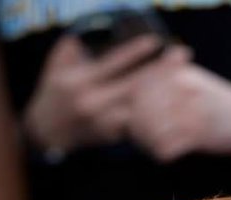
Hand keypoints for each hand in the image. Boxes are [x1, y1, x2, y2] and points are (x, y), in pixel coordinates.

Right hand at [22, 35, 189, 157]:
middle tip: (183, 55)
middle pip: (135, 86)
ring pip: (140, 109)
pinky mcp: (111, 138)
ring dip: (164, 95)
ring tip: (185, 79)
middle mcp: (94, 103)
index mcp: (81, 81)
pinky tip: (175, 105)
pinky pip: (137, 125)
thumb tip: (93, 30)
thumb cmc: (52, 93)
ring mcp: (104, 123)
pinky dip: (155, 115)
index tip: (156, 41)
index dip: (136, 52)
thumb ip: (74, 47)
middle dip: (161, 70)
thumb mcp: (57, 65)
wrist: (45, 133)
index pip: (114, 64)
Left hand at [126, 58, 230, 161]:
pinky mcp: (199, 135)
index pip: (137, 87)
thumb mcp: (195, 82)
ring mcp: (191, 111)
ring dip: (147, 142)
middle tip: (140, 139)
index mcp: (178, 72)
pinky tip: (166, 156)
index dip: (130, 106)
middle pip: (140, 109)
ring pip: (150, 129)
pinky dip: (161, 154)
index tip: (134, 119)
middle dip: (136, 126)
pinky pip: (166, 148)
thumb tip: (134, 96)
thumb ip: (168, 81)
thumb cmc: (222, 104)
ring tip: (152, 147)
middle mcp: (182, 88)